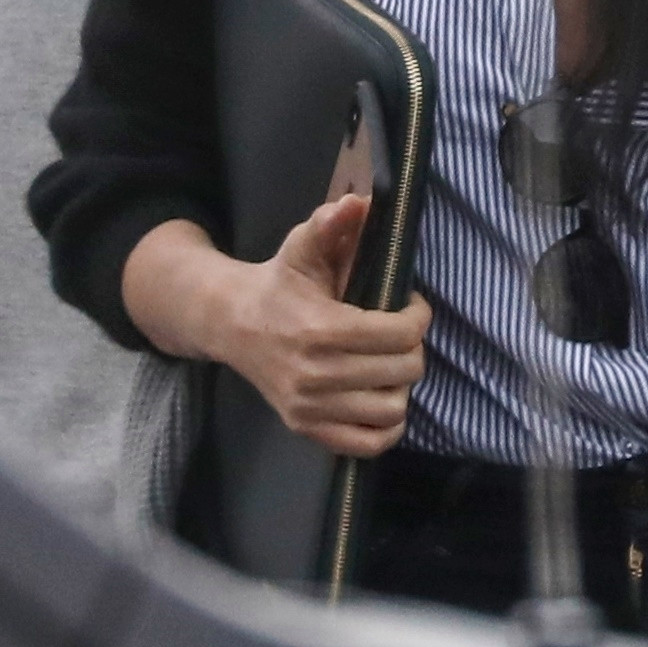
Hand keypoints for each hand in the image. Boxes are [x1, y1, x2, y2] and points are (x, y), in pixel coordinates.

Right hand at [121, 201, 429, 458]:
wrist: (230, 324)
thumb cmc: (277, 284)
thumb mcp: (300, 247)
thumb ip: (329, 224)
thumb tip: (358, 202)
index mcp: (320, 328)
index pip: (398, 334)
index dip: (417, 316)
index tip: (410, 305)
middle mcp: (316, 374)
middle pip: (402, 371)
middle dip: (412, 347)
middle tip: (401, 332)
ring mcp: (310, 407)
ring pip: (390, 410)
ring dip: (401, 385)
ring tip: (391, 364)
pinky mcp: (306, 428)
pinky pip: (366, 444)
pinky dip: (386, 427)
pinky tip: (382, 398)